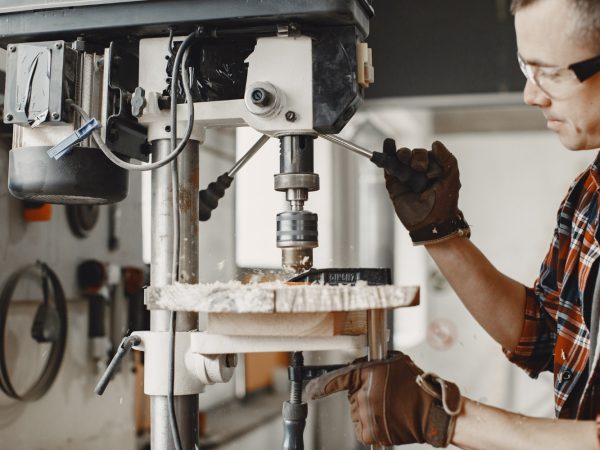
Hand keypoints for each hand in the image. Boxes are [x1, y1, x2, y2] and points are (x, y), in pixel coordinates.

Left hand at [305, 351, 462, 446]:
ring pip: (357, 413)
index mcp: (368, 374)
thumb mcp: (396, 362)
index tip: (310, 391)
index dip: (322, 385)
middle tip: (385, 396)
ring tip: (389, 409)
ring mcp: (366, 415)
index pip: (339, 378)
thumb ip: (375, 362)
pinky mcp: (370, 433)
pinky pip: (362, 429)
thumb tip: (362, 364)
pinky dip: (370, 426)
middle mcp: (363, 395)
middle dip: (364, 395)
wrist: (431, 412)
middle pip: (352, 396)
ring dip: (367, 412)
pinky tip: (386, 420)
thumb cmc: (416, 386)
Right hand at [383, 139, 469, 244]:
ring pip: (400, 159)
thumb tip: (435, 143)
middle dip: (413, 156)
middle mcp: (418, 172)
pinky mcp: (394, 185)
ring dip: (402, 154)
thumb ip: (447, 158)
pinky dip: (386, 157)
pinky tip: (387, 145)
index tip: (429, 172)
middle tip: (417, 167)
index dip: (425, 158)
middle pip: (411, 155)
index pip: (425, 154)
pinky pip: (389, 168)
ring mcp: (405, 178)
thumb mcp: (451, 177)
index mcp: (432, 169)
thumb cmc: (444, 202)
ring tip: (403, 158)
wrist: (431, 223)